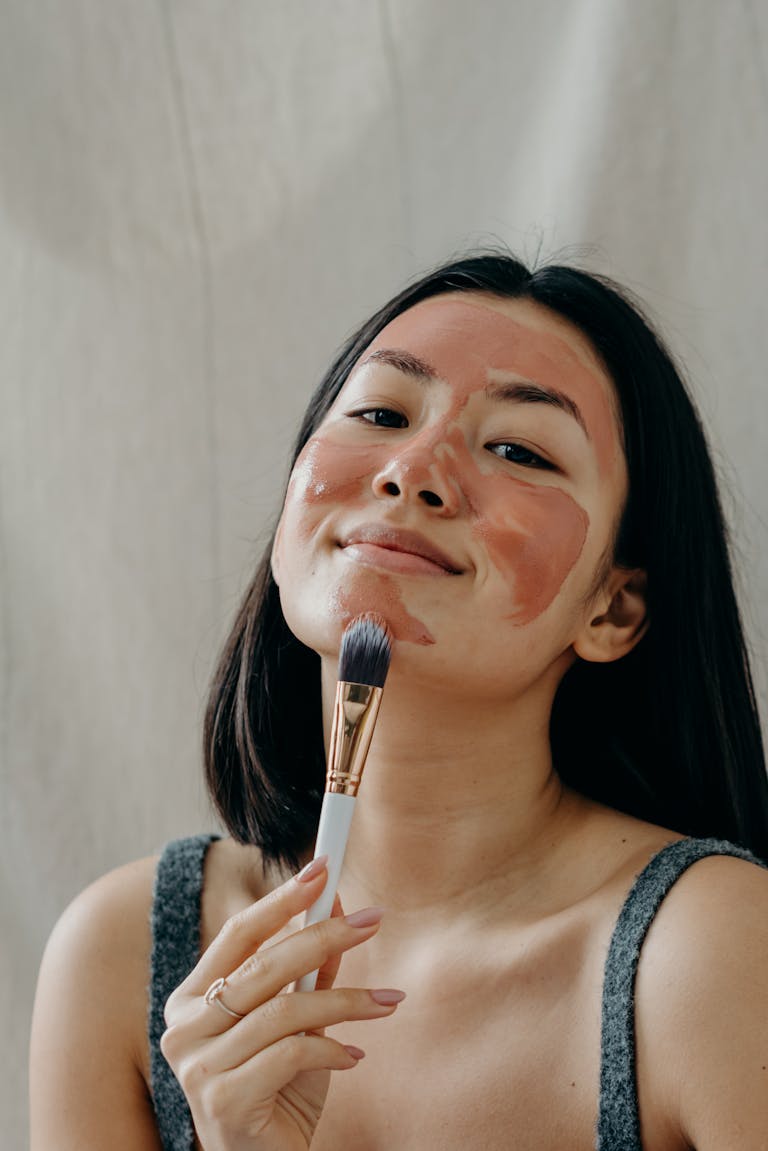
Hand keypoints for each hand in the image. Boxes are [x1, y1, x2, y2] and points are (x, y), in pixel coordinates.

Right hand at [160, 857, 404, 1149]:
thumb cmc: (276, 1090)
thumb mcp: (295, 1023)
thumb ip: (308, 970)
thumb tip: (335, 903)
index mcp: (191, 999)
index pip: (237, 934)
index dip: (280, 899)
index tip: (322, 869)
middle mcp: (184, 1028)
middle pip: (265, 965)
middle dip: (326, 935)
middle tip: (373, 921)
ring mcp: (197, 1066)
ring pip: (286, 1010)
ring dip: (347, 1001)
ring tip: (387, 1002)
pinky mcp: (222, 1099)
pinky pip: (292, 1054)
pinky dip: (333, 1048)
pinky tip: (355, 1055)